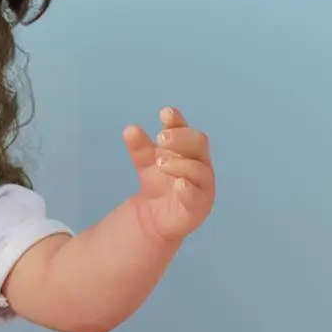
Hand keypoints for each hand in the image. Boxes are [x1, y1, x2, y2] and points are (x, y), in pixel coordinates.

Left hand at [123, 107, 214, 242]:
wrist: (156, 218)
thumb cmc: (159, 184)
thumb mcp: (146, 163)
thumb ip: (140, 147)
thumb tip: (129, 129)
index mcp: (189, 150)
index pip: (187, 130)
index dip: (177, 122)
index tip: (165, 113)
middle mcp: (200, 164)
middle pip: (198, 143)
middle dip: (180, 138)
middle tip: (160, 138)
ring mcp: (202, 185)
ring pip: (198, 169)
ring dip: (179, 163)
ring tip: (159, 163)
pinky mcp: (198, 207)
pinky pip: (196, 197)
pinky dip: (188, 190)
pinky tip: (180, 185)